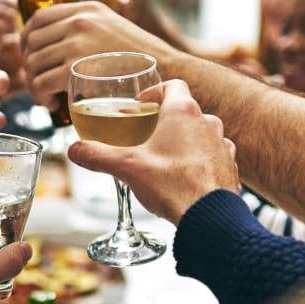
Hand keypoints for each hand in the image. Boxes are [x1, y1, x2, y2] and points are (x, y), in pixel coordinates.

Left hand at [22, 0, 174, 111]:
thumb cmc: (141, 59)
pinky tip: (51, 103)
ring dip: (33, 83)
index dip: (27, 38)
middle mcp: (80, 20)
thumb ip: (88, 30)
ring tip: (45, 96)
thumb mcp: (113, 29)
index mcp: (87, 9)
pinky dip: (40, 95)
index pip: (39, 17)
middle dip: (29, 65)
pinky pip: (41, 81)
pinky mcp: (76, 67)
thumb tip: (58, 46)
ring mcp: (77, 42)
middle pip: (32, 41)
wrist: (166, 71)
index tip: (29, 54)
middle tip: (38, 83)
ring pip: (33, 62)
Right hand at [67, 79, 238, 223]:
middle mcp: (207, 122)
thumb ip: (97, 155)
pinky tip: (182, 178)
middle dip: (163, 121)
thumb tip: (74, 150)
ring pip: (199, 134)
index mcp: (183, 112)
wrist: (209, 218)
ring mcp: (222, 144)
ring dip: (181, 141)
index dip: (154, 92)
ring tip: (162, 160)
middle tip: (144, 137)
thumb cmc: (171, 186)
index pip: (172, 85)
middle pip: (183, 111)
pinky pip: (211, 156)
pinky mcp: (229, 166)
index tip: (140, 105)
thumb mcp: (126, 167)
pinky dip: (197, 161)